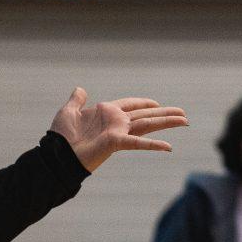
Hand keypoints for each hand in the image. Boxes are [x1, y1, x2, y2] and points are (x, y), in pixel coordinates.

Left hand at [50, 88, 187, 172]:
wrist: (56, 153)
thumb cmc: (60, 136)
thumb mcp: (68, 112)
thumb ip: (76, 100)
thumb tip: (80, 89)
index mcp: (106, 112)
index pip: (130, 105)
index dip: (144, 103)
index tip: (156, 103)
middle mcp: (116, 122)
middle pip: (145, 115)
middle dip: (165, 114)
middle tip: (183, 114)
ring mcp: (118, 132)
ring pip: (147, 125)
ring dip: (166, 122)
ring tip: (185, 121)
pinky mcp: (116, 142)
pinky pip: (137, 143)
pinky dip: (152, 144)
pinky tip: (168, 147)